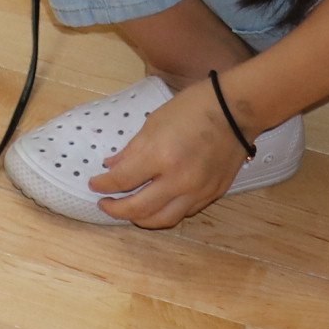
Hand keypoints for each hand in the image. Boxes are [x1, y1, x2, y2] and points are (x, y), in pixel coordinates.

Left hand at [90, 80, 250, 227]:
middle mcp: (180, 180)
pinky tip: (155, 204)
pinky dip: (165, 212)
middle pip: (139, 208)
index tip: (94, 184)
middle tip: (104, 203)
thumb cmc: (192, 109)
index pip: (122, 180)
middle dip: (116, 209)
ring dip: (140, 218)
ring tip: (128, 210)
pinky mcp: (212, 195)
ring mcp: (198, 191)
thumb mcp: (153, 124)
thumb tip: (111, 168)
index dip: (103, 185)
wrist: (235, 111)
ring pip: (163, 219)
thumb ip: (131, 151)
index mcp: (161, 157)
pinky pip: (183, 212)